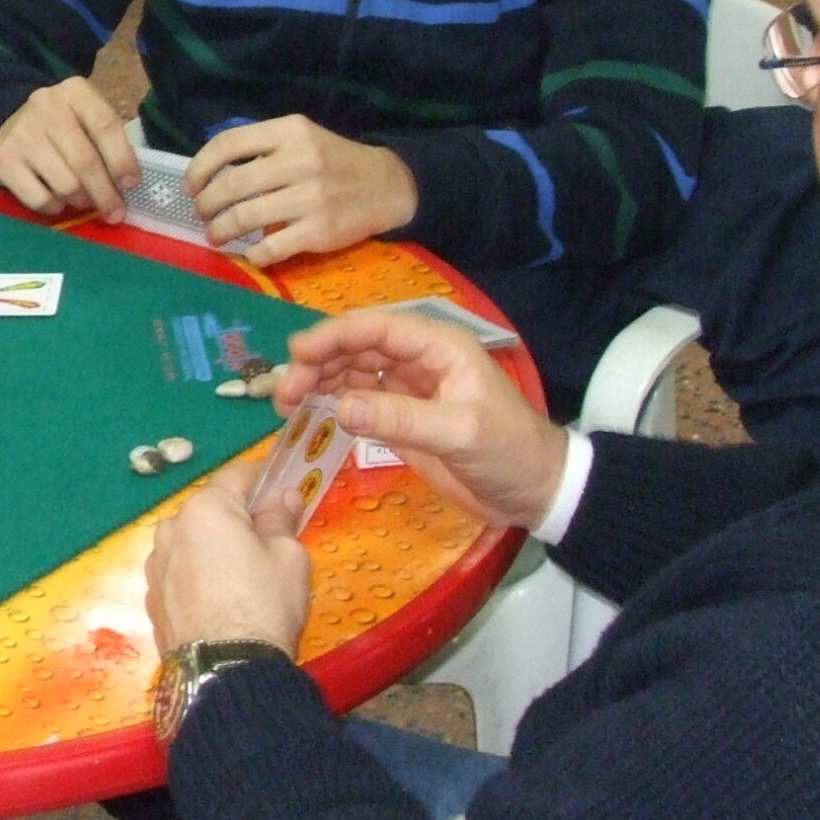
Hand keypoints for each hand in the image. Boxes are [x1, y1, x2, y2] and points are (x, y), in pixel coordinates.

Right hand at [0, 77, 138, 219]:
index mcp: (75, 91)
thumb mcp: (87, 119)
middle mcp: (46, 106)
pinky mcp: (3, 159)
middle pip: (85, 162)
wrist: (9, 123)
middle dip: (105, 194)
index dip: (122, 160)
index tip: (131, 185)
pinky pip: (40, 199)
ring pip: (65, 185)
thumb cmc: (62, 126)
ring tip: (82, 199)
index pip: (106, 126)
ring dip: (80, 201)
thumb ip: (108, 143)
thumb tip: (125, 187)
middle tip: (115, 213)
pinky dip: (55, 207)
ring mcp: (21, 133)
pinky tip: (57, 199)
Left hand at [145, 462, 310, 655]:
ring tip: (243, 578)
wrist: (227, 673)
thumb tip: (282, 496)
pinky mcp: (151, 600)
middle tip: (269, 541)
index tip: (283, 489)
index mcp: (204, 510)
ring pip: (191, 543)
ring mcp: (154, 566)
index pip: (236, 475)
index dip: (263, 479)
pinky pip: (180, 574)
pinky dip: (199, 578)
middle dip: (237, 518)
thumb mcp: (289, 557)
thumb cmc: (265, 605)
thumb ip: (281, 519)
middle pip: (210, 511)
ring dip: (214, 549)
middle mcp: (170, 530)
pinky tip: (220, 602)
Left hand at [185, 115, 416, 265]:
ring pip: (245, 217)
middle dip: (205, 205)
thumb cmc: (334, 161)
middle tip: (201, 215)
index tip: (190, 186)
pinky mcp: (320, 231)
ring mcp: (311, 197)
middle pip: (232, 185)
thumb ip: (261, 148)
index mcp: (290, 132)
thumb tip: (210, 172)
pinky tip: (248, 252)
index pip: (228, 144)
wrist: (388, 186)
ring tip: (215, 235)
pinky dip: (252, 254)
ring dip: (220, 230)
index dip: (199, 167)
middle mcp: (300, 161)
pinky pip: (270, 248)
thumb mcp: (301, 138)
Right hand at [271, 311, 565, 530]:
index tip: (296, 354)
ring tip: (286, 404)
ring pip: (351, 372)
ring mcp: (407, 388)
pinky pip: (357, 401)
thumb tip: (339, 407)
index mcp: (439, 348)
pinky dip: (331, 404)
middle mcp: (419, 360)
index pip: (378, 329)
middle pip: (357, 347)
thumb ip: (400, 418)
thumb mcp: (459, 433)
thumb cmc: (508, 452)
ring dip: (318, 382)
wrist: (535, 490)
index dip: (335, 336)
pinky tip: (308, 414)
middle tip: (284, 391)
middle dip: (318, 362)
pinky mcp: (400, 417)